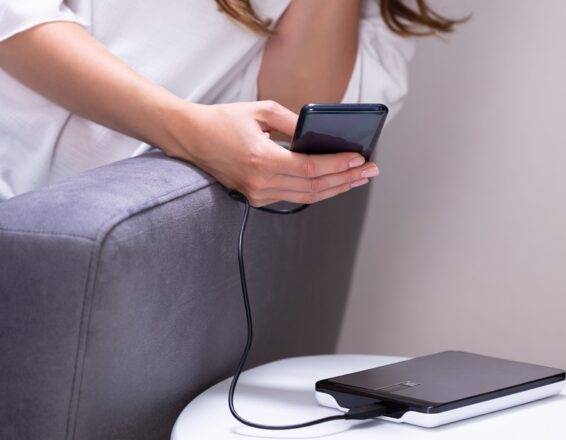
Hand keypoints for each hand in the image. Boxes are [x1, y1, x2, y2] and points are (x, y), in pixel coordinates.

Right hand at [165, 100, 377, 205]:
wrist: (190, 137)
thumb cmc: (222, 121)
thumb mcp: (262, 111)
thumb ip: (294, 123)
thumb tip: (321, 134)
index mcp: (261, 160)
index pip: (311, 169)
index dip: (338, 165)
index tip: (360, 159)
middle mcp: (260, 183)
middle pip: (314, 188)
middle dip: (346, 179)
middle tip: (370, 171)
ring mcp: (257, 194)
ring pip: (307, 197)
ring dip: (336, 188)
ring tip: (358, 178)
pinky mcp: (256, 197)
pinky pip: (294, 197)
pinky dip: (317, 190)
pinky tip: (333, 182)